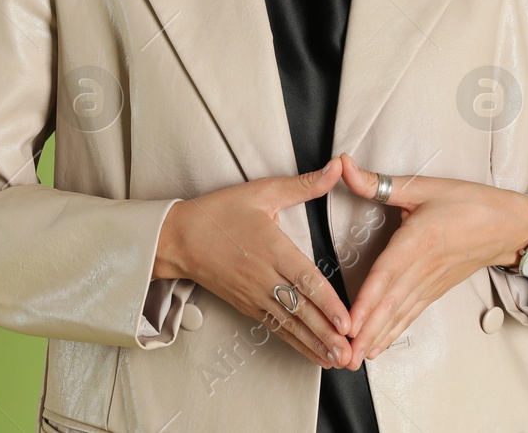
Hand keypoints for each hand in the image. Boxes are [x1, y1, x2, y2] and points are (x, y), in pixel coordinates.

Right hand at [154, 158, 354, 368]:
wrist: (177, 238)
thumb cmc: (219, 212)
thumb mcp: (262, 191)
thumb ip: (303, 184)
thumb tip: (336, 167)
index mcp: (271, 248)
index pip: (305, 279)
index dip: (327, 303)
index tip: (347, 321)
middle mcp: (263, 276)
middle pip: (300, 309)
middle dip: (327, 333)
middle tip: (350, 352)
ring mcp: (253, 295)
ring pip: (289, 324)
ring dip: (315, 344)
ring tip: (338, 359)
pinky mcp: (246, 305)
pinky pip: (275, 327)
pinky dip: (296, 343)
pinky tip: (314, 354)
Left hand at [335, 153, 527, 367]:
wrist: (509, 225)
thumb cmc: (468, 202)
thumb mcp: (423, 186)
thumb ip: (379, 182)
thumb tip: (343, 166)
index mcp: (418, 240)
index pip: (386, 274)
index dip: (366, 300)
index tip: (350, 323)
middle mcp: (424, 267)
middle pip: (390, 304)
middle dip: (366, 331)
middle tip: (345, 354)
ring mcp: (432, 282)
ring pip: (400, 314)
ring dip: (377, 337)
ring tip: (356, 358)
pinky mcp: (436, 290)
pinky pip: (412, 314)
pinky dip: (394, 332)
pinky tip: (379, 346)